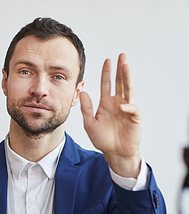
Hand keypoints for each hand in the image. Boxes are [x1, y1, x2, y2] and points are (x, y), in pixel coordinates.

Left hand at [80, 53, 141, 177]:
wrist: (114, 153)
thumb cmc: (103, 139)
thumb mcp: (90, 123)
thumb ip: (86, 109)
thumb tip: (83, 92)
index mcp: (107, 103)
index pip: (107, 84)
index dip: (107, 73)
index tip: (107, 60)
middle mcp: (118, 103)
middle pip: (120, 83)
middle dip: (121, 69)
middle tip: (121, 56)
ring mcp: (127, 109)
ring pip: (128, 90)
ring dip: (127, 78)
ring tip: (126, 66)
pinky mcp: (135, 118)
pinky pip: (132, 109)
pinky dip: (127, 107)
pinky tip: (121, 106)